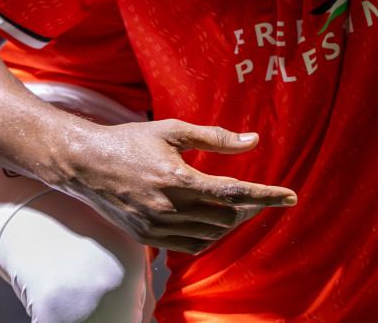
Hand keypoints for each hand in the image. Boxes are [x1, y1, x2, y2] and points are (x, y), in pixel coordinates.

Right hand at [56, 118, 297, 253]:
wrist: (86, 164)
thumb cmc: (132, 141)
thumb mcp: (174, 131)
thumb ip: (215, 137)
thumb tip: (253, 140)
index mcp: (178, 178)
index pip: (234, 193)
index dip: (266, 195)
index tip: (291, 196)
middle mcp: (169, 207)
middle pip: (226, 217)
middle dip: (249, 208)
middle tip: (260, 195)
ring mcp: (157, 227)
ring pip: (210, 235)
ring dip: (229, 222)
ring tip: (236, 206)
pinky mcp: (147, 238)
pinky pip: (190, 245)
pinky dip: (207, 235)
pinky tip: (211, 219)